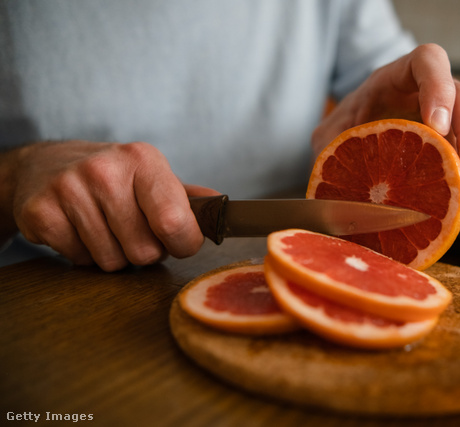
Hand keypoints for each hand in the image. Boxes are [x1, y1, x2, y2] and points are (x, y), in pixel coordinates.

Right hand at [7, 140, 217, 270]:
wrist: (48, 164)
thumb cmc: (114, 177)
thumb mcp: (153, 177)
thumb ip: (189, 198)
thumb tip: (223, 209)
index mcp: (143, 160)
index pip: (175, 222)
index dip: (183, 244)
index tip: (178, 241)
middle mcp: (106, 171)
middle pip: (144, 251)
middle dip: (144, 251)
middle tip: (132, 230)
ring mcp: (69, 189)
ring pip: (112, 261)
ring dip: (114, 254)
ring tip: (106, 228)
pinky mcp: (40, 211)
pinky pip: (80, 260)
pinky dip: (83, 255)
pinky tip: (80, 229)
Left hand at [312, 44, 459, 217]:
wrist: (349, 139)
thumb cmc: (345, 125)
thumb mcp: (329, 132)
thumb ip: (329, 148)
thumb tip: (331, 179)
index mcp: (397, 78)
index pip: (427, 62)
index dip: (438, 87)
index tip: (437, 125)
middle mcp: (428, 96)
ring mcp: (444, 123)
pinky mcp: (448, 151)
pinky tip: (457, 216)